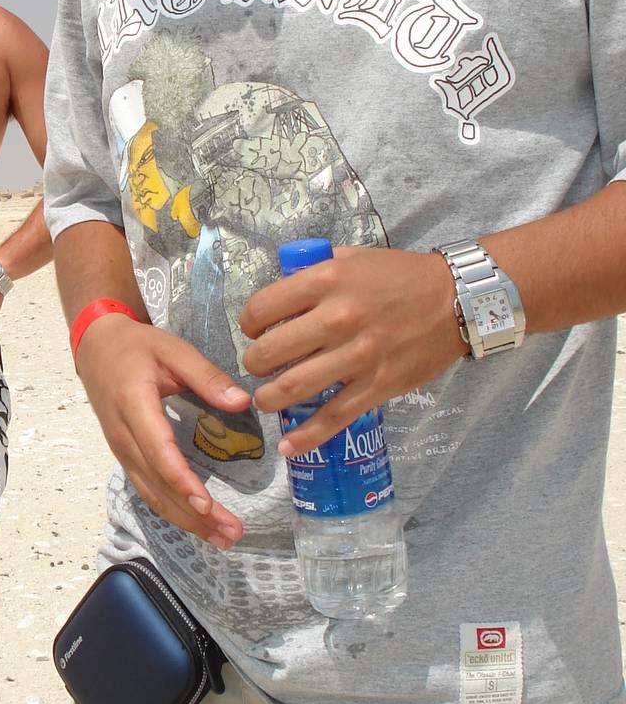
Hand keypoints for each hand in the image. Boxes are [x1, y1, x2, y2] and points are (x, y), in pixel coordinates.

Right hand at [76, 316, 250, 547]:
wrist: (96, 348)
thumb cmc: (137, 347)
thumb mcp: (173, 349)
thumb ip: (206, 375)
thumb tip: (242, 401)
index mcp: (134, 407)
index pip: (159, 453)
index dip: (182, 482)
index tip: (207, 505)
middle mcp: (124, 437)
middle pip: (158, 485)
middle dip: (194, 515)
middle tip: (230, 534)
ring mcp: (122, 451)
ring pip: (152, 495)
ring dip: (186, 521)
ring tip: (222, 539)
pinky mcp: (126, 457)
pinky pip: (148, 490)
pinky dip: (173, 511)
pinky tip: (197, 523)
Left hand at [240, 246, 466, 452]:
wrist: (454, 300)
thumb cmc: (400, 276)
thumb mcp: (352, 257)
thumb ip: (313, 272)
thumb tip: (280, 294)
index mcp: (327, 280)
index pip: (261, 309)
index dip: (248, 324)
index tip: (254, 331)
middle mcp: (338, 318)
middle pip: (268, 353)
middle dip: (254, 364)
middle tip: (259, 366)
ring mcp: (357, 356)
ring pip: (292, 388)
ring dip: (268, 399)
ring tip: (266, 399)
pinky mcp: (377, 385)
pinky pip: (333, 417)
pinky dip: (305, 437)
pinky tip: (288, 445)